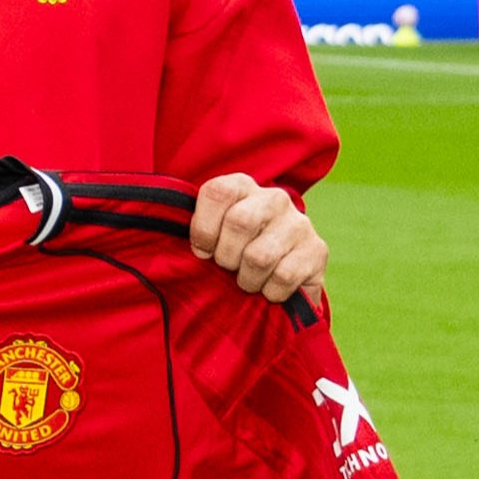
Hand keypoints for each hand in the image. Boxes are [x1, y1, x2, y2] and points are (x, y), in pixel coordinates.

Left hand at [190, 173, 324, 302]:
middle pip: (240, 222)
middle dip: (225, 256)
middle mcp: (274, 198)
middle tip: (227, 267)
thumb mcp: (207, 238)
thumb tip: (160, 245)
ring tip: (247, 280)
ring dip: (246, 279)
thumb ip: (188, 233)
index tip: (202, 250)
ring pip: (260, 256)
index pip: (217, 192)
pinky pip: (284, 277)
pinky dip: (269, 292)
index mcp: (241, 187)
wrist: (279, 278)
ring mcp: (299, 224)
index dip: (203, 228)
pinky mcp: (318, 251)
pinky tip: (268, 288)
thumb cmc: (230, 255)